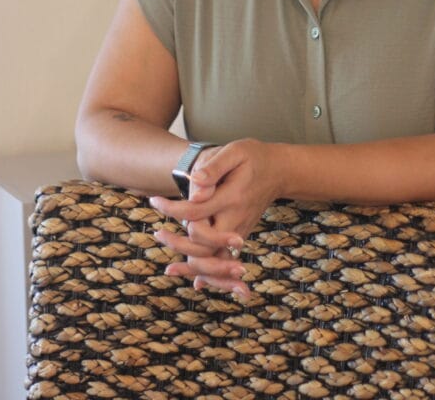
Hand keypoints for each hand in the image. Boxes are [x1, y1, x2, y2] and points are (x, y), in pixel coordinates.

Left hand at [150, 139, 284, 296]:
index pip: (196, 212)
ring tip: (170, 267)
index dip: (171, 209)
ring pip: (215, 258)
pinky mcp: (241, 235)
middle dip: (178, 244)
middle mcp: (236, 218)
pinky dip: (211, 273)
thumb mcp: (235, 151)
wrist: (279, 171)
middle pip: (204, 244)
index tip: (155, 201)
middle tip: (158, 233)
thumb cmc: (253, 157)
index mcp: (231, 197)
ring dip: (191, 266)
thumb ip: (214, 168)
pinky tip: (197, 282)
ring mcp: (240, 229)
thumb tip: (194, 184)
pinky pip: (225, 259)